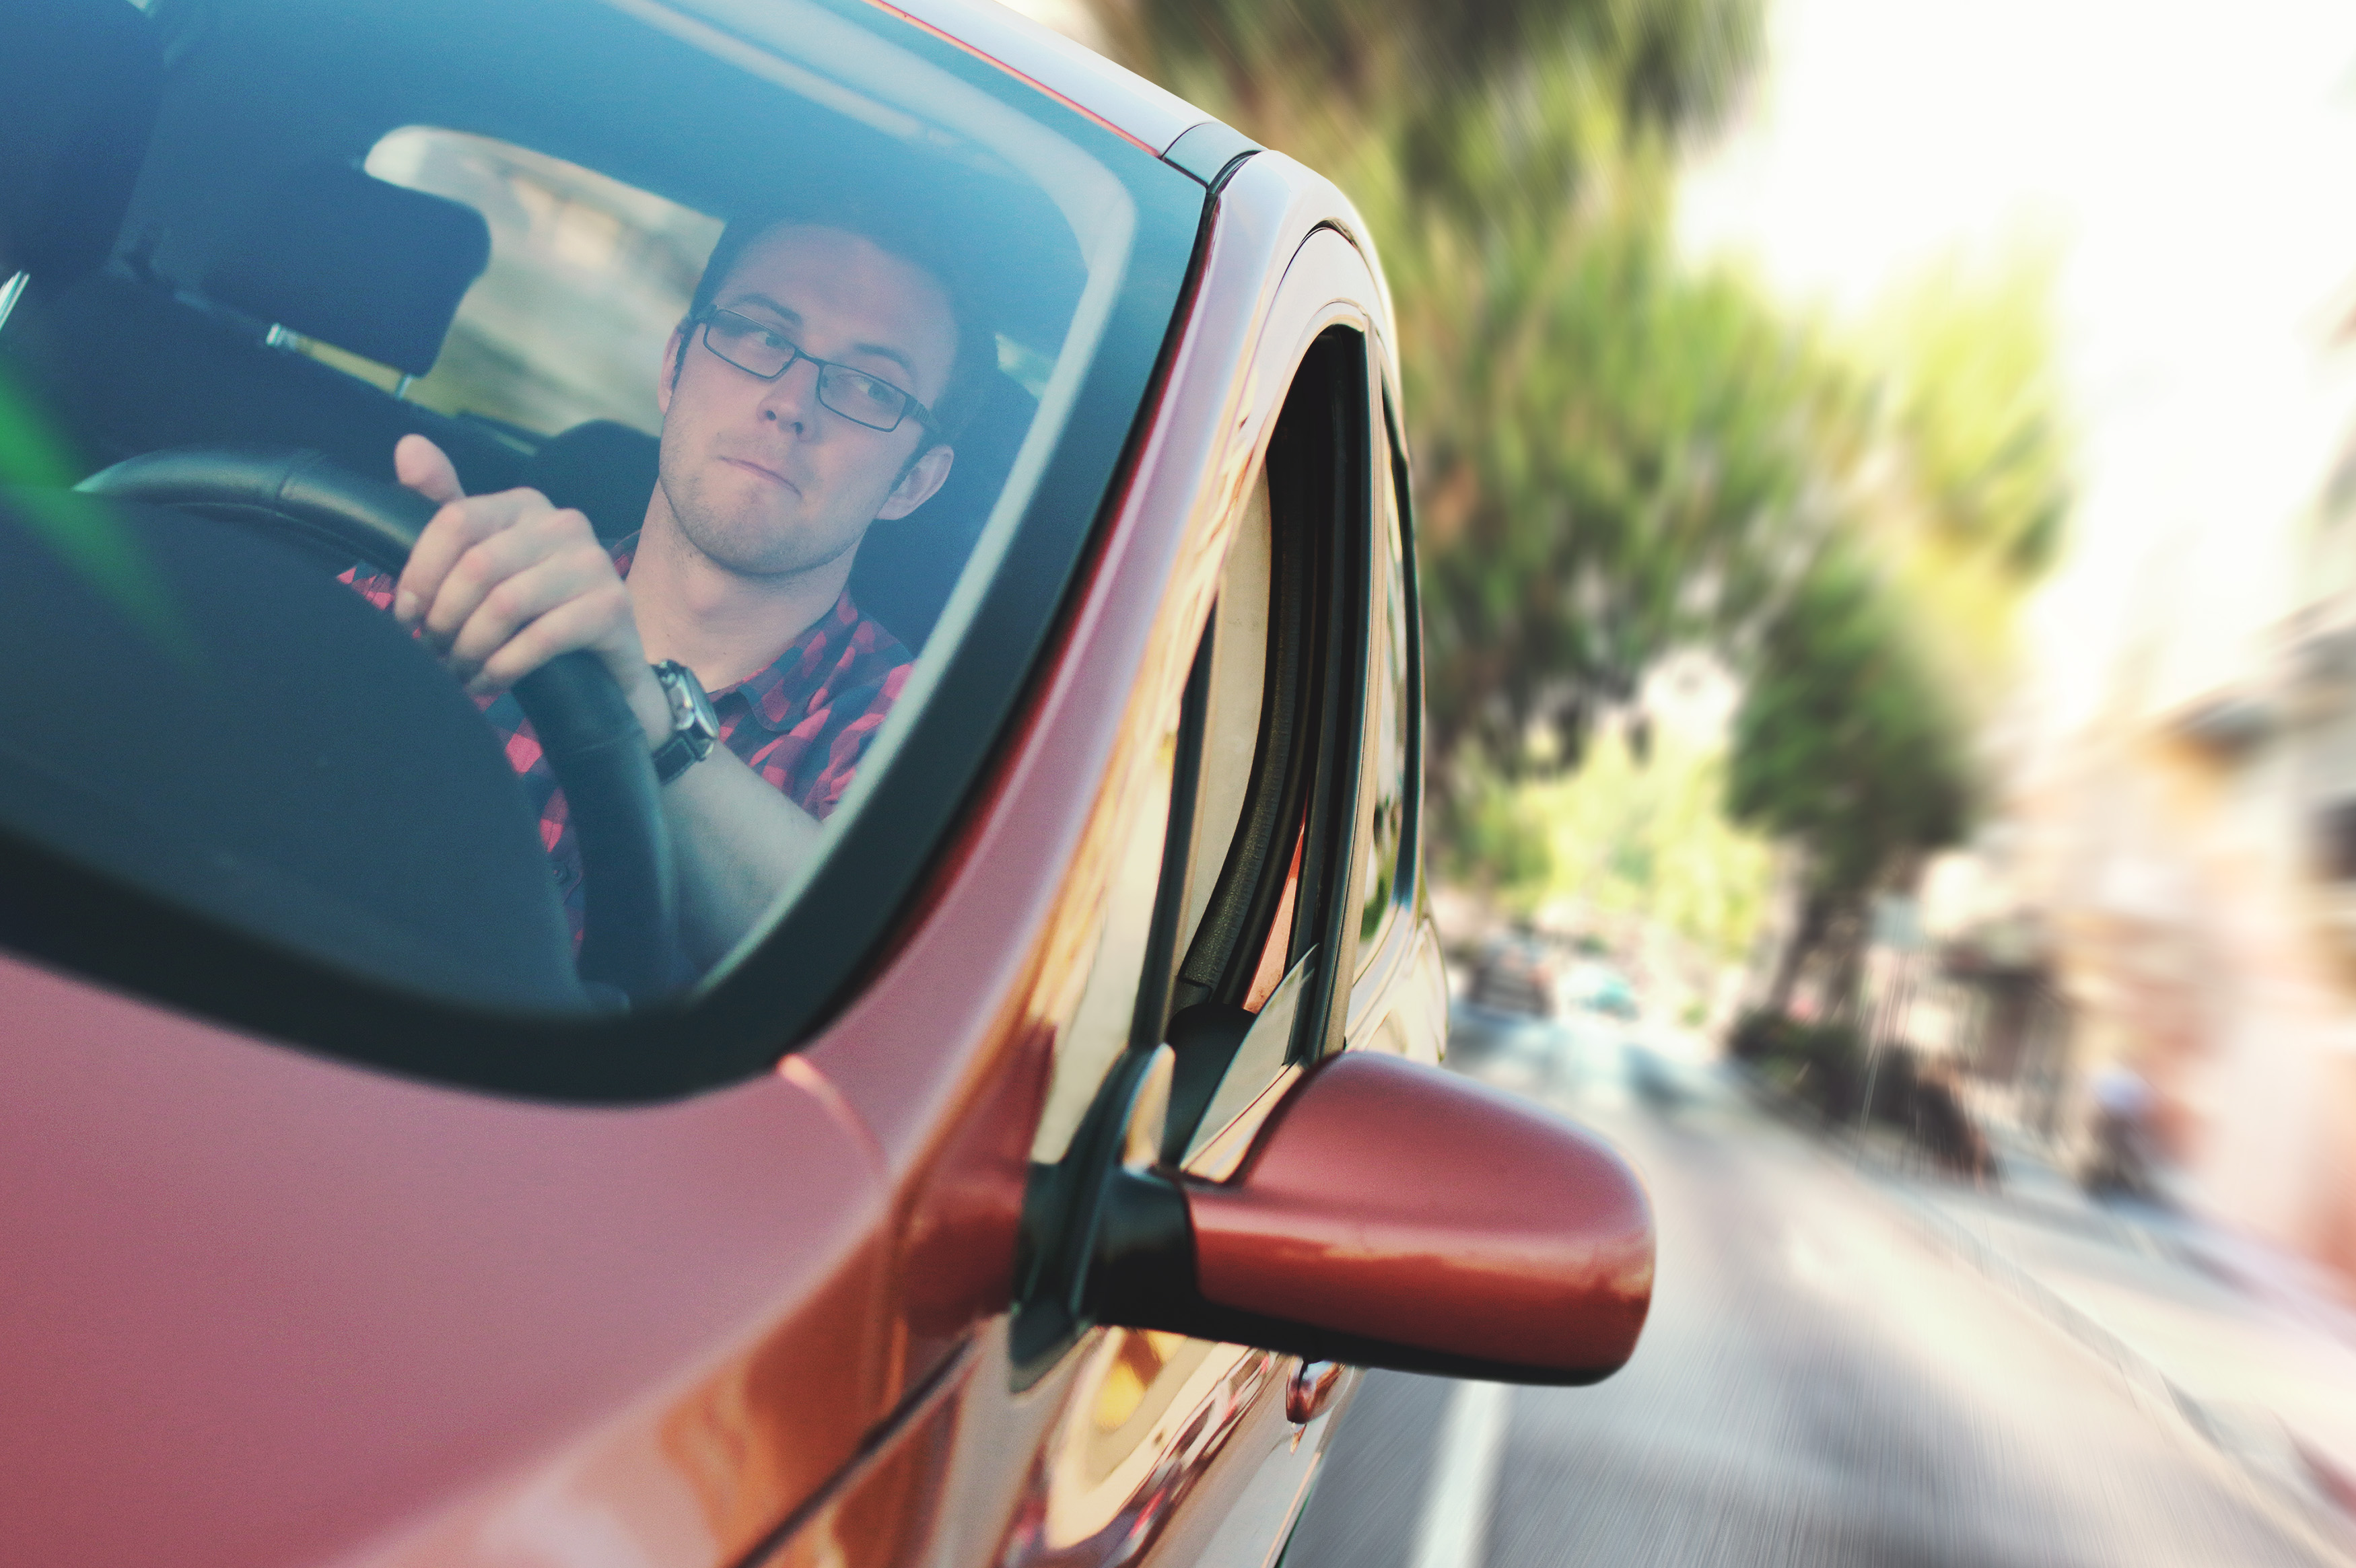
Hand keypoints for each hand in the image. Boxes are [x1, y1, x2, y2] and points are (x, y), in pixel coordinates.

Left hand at [392, 435, 667, 743]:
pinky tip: (487, 682)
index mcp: (525, 505)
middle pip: (477, 566)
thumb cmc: (533, 613)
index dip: (421, 573)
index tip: (407, 615)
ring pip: (505, 604)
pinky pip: (540, 638)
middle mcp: (564, 523)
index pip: (455, 520)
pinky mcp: (613, 607)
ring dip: (470, 647)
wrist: (602, 668)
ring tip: (458, 670)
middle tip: (433, 651)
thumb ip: (445, 509)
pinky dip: (503, 667)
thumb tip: (407, 447)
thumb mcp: (485, 561)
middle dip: (444, 618)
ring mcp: (593, 563)